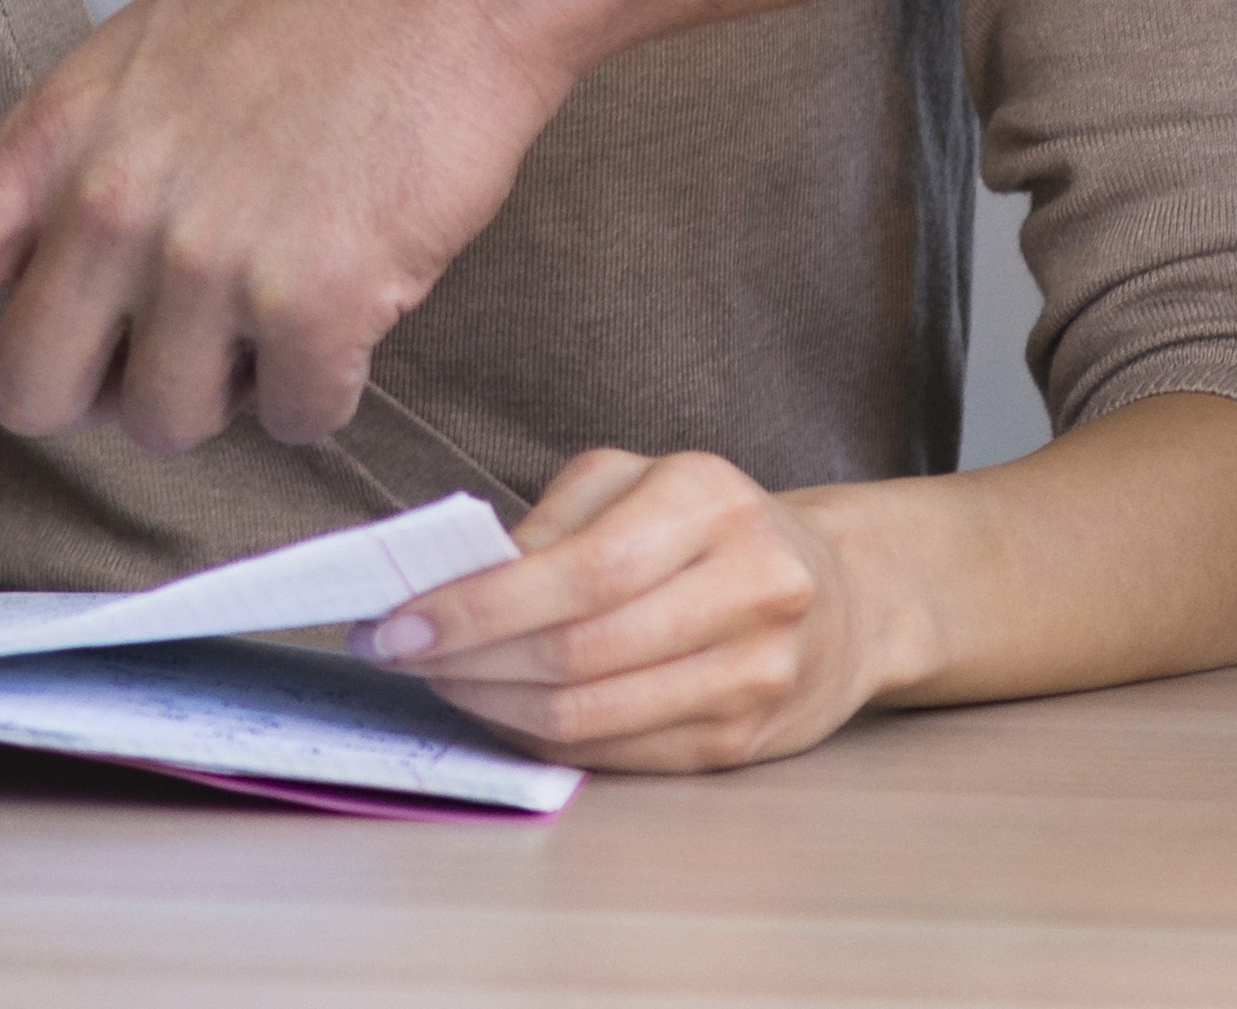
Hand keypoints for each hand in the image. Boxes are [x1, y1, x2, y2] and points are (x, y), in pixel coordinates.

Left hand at [0, 0, 577, 481]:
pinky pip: (295, 418)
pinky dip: (325, 383)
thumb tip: (30, 297)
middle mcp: (105, 202)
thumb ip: (68, 182)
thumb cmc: (309, 8)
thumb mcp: (136, 67)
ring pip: (173, 422)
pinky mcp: (315, 301)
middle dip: (103, 388)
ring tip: (285, 262)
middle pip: (40, 398)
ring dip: (231, 382)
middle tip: (177, 316)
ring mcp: (205, 255)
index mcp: (46, 138)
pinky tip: (355, 284)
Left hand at [366, 445, 887, 770]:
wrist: (842, 596)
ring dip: (493, 707)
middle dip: (467, 661)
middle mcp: (749, 587)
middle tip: (397, 654)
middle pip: (579, 652)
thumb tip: (454, 580)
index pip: (578, 572)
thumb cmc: (708, 526)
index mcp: (710, 501)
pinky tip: (499, 711)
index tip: (394, 620)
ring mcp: (756, 675)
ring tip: (438, 681)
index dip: (477, 606)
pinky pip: (620, 754)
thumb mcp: (634, 481)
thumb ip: (550, 520)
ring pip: (594, 716)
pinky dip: (542, 740)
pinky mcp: (745, 743)